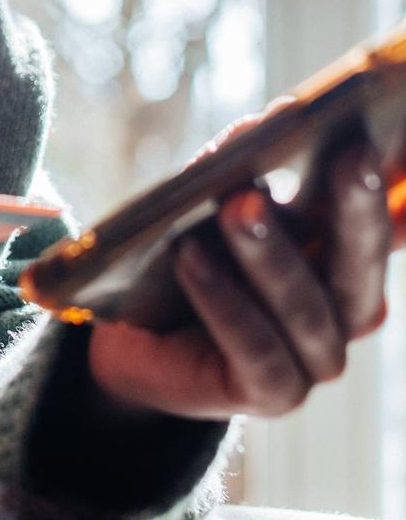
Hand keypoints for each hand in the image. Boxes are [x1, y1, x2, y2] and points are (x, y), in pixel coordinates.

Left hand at [86, 133, 393, 420]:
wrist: (139, 338)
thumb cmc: (188, 250)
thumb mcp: (211, 200)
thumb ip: (242, 166)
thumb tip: (263, 125)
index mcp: (344, 257)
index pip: (382, 221)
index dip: (390, 186)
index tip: (382, 135)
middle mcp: (345, 310)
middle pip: (361, 262)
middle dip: (357, 207)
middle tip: (349, 153)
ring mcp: (315, 359)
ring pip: (307, 308)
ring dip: (271, 254)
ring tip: (238, 206)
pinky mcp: (271, 394)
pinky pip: (256, 349)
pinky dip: (224, 301)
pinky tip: (192, 260)